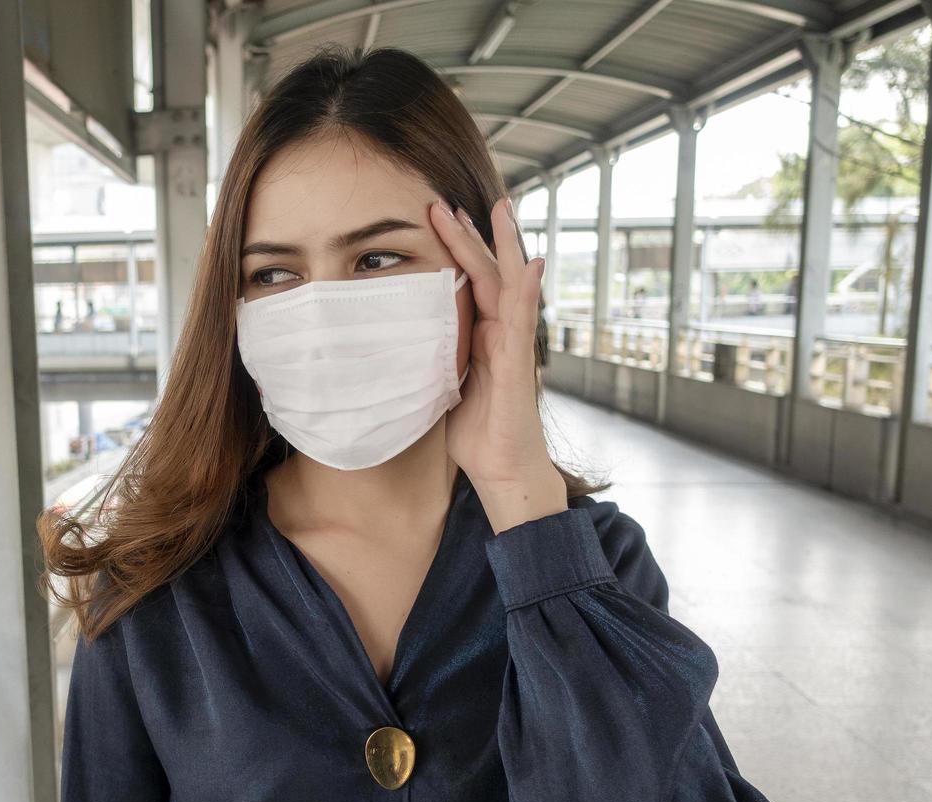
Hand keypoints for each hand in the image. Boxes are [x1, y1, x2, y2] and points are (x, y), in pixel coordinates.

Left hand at [429, 197, 566, 531]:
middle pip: (487, 273)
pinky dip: (528, 291)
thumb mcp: (444, 387)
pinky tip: (530, 264)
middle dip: (469, 236)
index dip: (454, 251)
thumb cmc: (476, 434)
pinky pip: (524, 321)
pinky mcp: (519, 365)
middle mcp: (502, 334)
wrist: (502, 469)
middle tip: (447, 201)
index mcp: (483, 336)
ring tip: (497, 210)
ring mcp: (514, 346)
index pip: (468, 283)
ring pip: (509, 285)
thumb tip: (400, 346)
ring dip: (502, 247)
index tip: (437, 219)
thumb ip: (434, 360)